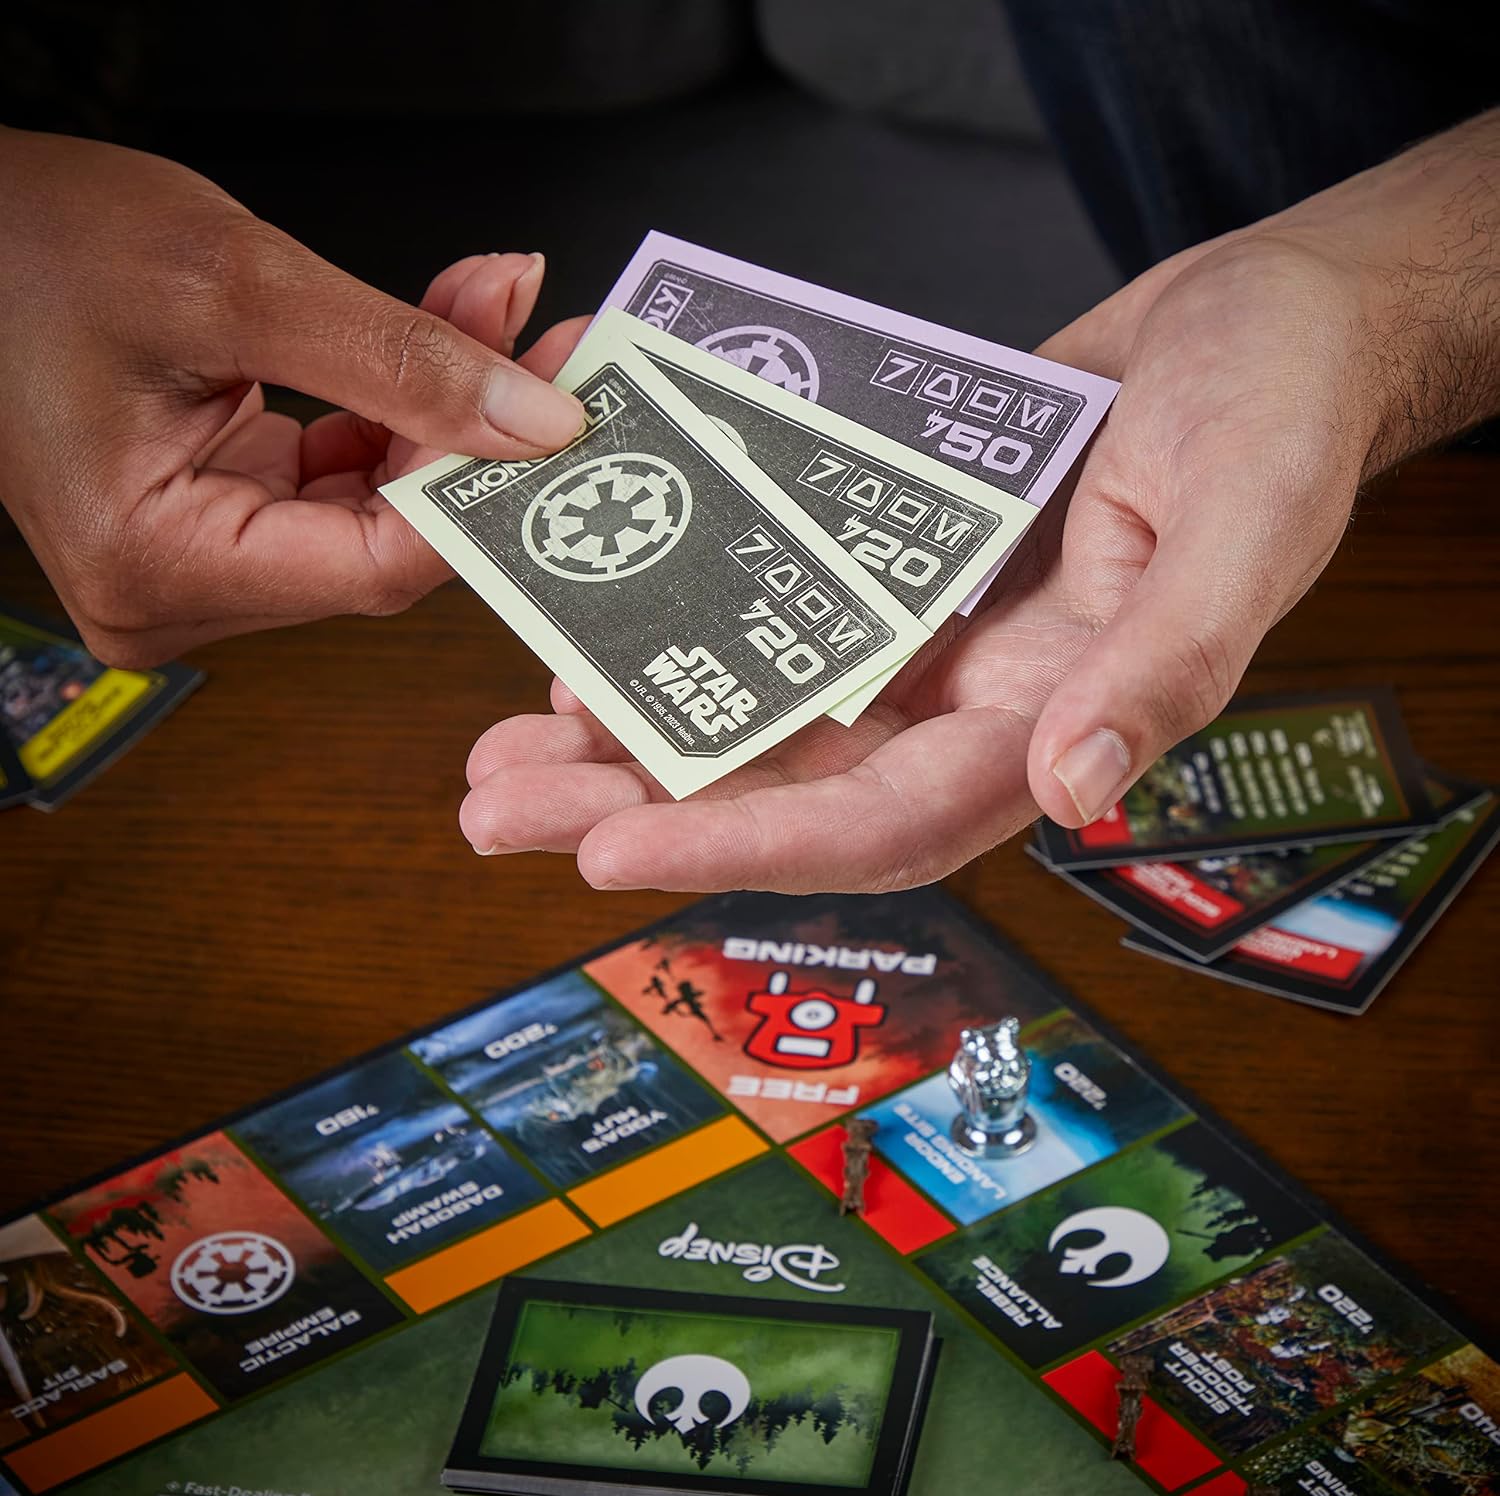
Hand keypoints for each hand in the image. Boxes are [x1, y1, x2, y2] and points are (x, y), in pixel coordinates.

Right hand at [0, 128, 585, 665]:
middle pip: (385, 537)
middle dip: (472, 432)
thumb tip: (529, 422)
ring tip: (493, 314)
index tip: (562, 415)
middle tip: (548, 346)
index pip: (377, 565)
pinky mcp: (222, 516)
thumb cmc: (28, 248)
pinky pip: (342, 480)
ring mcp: (202, 560)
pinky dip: (397, 407)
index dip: (481, 490)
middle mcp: (178, 589)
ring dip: (442, 406)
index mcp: (157, 564)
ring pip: (376, 504)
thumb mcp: (230, 282)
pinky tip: (442, 336)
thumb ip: (395, 360)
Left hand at [459, 114, 1499, 891]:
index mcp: (1060, 720)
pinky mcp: (896, 578)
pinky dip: (683, 649)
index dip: (754, 849)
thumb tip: (1076, 788)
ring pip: (762, 725)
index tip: (612, 858)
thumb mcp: (1248, 519)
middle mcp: (979, 707)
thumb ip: (1168, 664)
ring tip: (498, 758)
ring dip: (631, 748)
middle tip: (496, 816)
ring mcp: (930, 646)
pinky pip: (774, 631)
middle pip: (793, 795)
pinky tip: (586, 654)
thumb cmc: (1279, 407)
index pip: (890, 822)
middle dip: (643, 813)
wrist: (1261, 325)